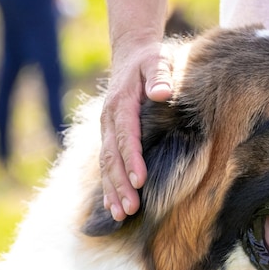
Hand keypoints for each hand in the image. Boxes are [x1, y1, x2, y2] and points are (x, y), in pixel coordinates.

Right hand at [100, 40, 173, 220]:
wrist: (130, 53)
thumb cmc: (149, 60)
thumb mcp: (157, 61)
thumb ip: (160, 76)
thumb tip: (162, 93)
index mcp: (122, 103)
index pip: (126, 136)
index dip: (132, 159)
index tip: (140, 180)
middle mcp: (110, 119)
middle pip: (112, 157)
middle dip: (120, 185)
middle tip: (130, 210)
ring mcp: (107, 129)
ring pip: (106, 165)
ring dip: (112, 191)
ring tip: (120, 216)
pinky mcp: (110, 137)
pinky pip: (106, 165)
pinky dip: (109, 186)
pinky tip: (113, 207)